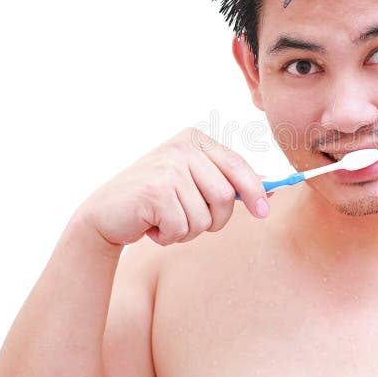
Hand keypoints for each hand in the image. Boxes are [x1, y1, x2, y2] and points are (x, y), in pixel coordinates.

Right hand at [74, 127, 268, 246]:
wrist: (105, 216)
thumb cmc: (156, 202)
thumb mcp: (194, 183)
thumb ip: (229, 182)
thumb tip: (272, 188)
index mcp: (195, 140)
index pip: (238, 166)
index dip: (256, 191)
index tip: (264, 211)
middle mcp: (182, 147)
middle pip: (226, 196)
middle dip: (214, 220)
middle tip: (189, 221)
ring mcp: (167, 167)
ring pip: (205, 217)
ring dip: (188, 231)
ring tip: (165, 221)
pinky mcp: (154, 191)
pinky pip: (182, 227)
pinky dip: (169, 237)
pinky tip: (151, 226)